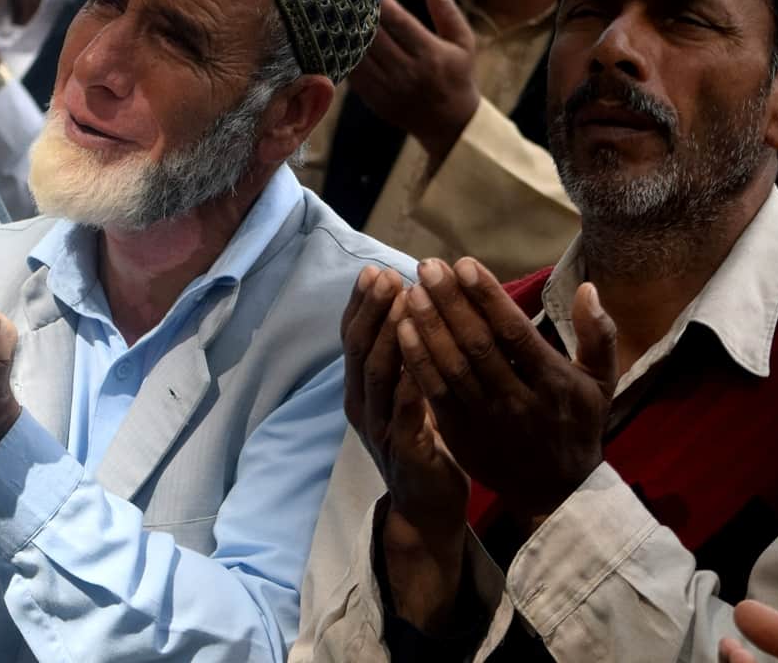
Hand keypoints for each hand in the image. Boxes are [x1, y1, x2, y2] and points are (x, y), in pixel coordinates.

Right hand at [343, 265, 471, 631]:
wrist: (425, 507)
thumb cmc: (420, 442)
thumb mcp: (402, 395)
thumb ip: (399, 358)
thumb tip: (408, 303)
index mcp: (361, 389)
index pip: (353, 338)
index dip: (362, 304)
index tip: (375, 269)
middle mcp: (362, 405)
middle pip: (360, 350)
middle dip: (373, 311)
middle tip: (387, 276)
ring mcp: (379, 429)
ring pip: (378, 376)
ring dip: (389, 337)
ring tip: (404, 304)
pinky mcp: (403, 451)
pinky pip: (404, 413)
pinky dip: (409, 385)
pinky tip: (420, 362)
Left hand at [348, 0, 480, 160]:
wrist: (450, 124)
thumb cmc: (457, 76)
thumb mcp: (462, 43)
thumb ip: (447, 11)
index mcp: (430, 54)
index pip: (398, 21)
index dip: (379, 1)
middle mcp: (407, 71)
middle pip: (373, 35)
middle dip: (357, 12)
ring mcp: (388, 88)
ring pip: (358, 53)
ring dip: (344, 32)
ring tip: (332, 10)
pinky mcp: (374, 100)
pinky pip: (352, 73)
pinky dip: (342, 54)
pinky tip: (333, 37)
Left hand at [396, 258, 616, 522]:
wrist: (558, 489)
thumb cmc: (578, 422)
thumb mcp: (601, 382)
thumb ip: (598, 335)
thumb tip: (588, 289)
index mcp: (553, 382)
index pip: (515, 332)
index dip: (487, 297)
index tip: (464, 264)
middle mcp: (518, 400)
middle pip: (477, 345)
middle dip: (450, 303)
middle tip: (428, 267)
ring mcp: (487, 419)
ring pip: (452, 367)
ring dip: (428, 327)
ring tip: (412, 292)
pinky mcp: (462, 433)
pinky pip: (435, 392)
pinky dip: (418, 360)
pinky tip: (402, 330)